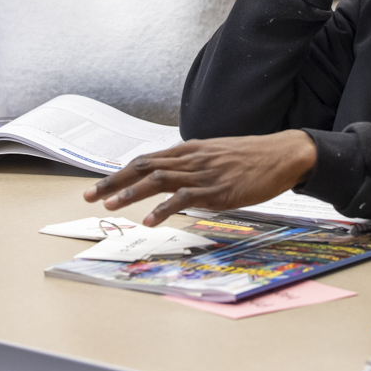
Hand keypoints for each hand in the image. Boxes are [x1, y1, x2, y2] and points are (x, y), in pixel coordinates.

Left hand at [82, 130, 317, 225]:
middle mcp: (190, 159)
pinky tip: (150, 220)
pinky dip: (164, 209)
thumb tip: (172, 183)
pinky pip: (185, 198)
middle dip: (113, 181)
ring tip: (110, 206)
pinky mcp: (217, 190)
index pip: (145, 160)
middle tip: (88, 197)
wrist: (282, 154)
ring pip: (158, 180)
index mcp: (188, 150)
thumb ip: (192, 167)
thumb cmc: (250, 159)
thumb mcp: (215, 157)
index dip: (119, 173)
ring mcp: (203, 173)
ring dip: (131, 193)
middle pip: (143, 167)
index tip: (98, 186)